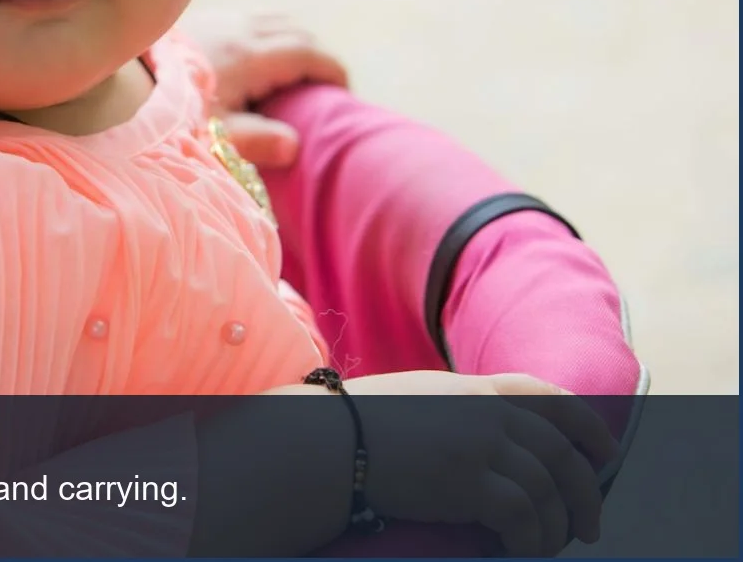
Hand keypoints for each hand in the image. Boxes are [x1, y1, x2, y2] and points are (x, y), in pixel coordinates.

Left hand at [176, 10, 348, 167]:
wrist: (116, 82)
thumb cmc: (169, 111)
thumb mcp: (214, 134)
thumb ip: (255, 140)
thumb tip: (293, 145)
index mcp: (250, 55)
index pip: (309, 52)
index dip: (333, 71)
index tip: (343, 96)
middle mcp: (240, 28)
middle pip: (297, 31)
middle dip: (318, 56)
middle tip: (324, 90)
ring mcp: (221, 18)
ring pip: (275, 20)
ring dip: (294, 42)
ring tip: (297, 76)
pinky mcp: (204, 18)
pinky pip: (251, 18)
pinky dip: (269, 34)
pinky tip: (258, 62)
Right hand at [346, 371, 616, 556]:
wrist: (329, 442)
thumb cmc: (359, 423)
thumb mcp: (420, 399)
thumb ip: (462, 408)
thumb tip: (498, 437)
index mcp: (474, 388)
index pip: (548, 397)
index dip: (587, 426)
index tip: (605, 454)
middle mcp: (486, 413)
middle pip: (561, 452)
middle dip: (586, 494)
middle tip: (588, 526)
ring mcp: (480, 446)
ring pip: (548, 491)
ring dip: (556, 527)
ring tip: (546, 547)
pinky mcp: (469, 483)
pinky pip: (524, 516)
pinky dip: (530, 538)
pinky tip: (518, 549)